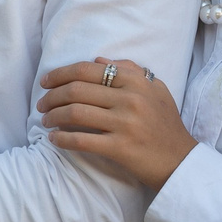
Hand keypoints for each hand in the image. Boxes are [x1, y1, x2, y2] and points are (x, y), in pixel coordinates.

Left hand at [38, 59, 196, 189]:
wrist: (180, 161)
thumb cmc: (165, 123)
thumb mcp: (155, 89)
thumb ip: (129, 70)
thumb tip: (96, 60)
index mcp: (136, 81)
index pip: (87, 70)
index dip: (60, 73)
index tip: (46, 82)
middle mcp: (130, 99)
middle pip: (76, 90)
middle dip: (51, 96)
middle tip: (41, 103)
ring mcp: (125, 123)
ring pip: (75, 113)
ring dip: (52, 116)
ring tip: (45, 120)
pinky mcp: (120, 148)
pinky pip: (82, 140)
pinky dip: (62, 139)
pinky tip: (53, 140)